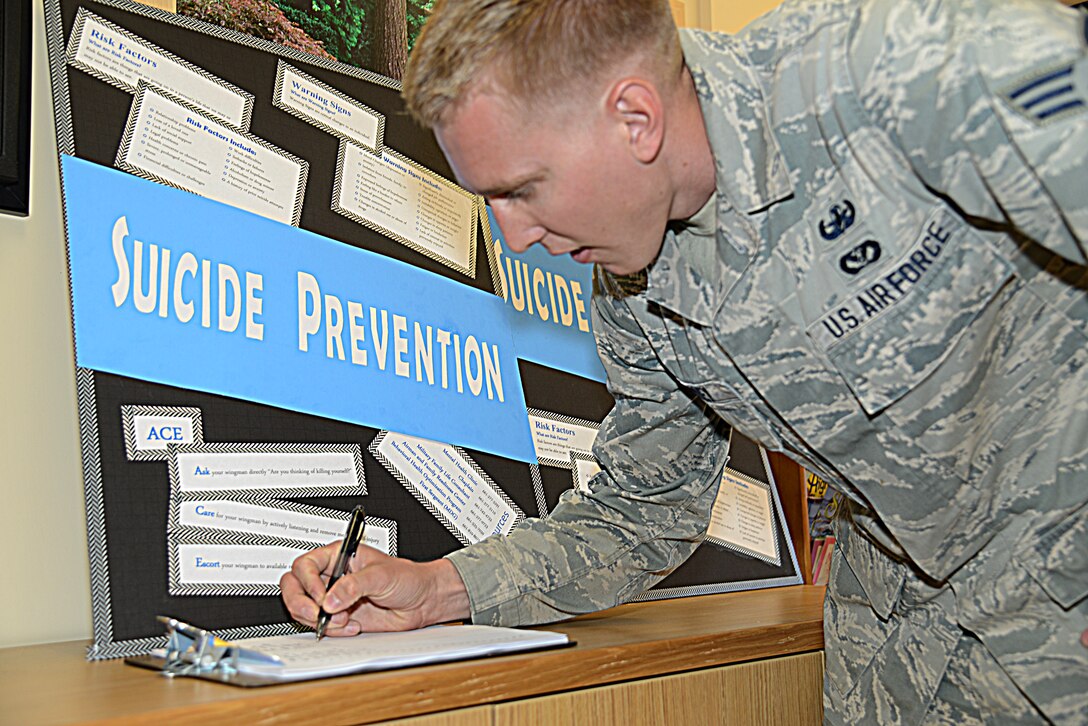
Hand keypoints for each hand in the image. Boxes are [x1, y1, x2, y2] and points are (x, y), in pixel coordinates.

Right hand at [280, 543, 470, 635]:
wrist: (422, 601)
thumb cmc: (407, 578)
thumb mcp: (381, 575)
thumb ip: (354, 586)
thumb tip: (330, 599)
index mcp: (338, 556)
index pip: (304, 565)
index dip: (308, 582)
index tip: (323, 597)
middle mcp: (331, 576)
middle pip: (293, 587)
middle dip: (301, 603)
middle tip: (319, 614)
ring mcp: (333, 598)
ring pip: (303, 609)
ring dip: (319, 620)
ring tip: (344, 619)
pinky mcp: (338, 617)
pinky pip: (320, 626)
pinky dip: (331, 630)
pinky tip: (351, 626)